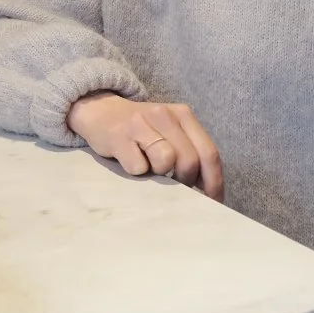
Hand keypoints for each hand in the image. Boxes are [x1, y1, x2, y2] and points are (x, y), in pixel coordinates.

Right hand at [66, 91, 223, 201]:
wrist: (100, 110)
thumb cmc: (141, 129)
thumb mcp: (169, 132)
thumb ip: (190, 152)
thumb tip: (208, 191)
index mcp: (183, 115)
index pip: (209, 153)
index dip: (213, 183)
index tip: (212, 202)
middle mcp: (164, 114)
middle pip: (189, 161)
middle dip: (184, 180)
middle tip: (173, 183)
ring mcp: (140, 123)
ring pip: (165, 160)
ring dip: (158, 173)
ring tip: (148, 166)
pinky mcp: (119, 135)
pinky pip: (137, 167)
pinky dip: (136, 171)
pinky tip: (130, 159)